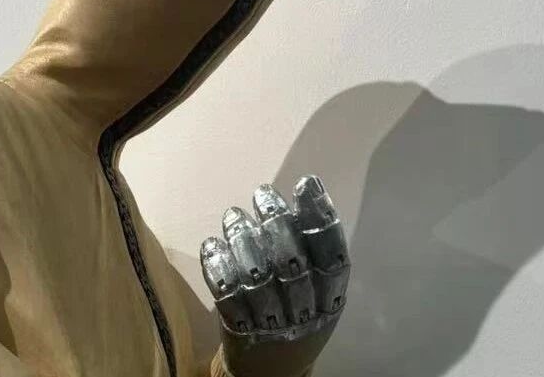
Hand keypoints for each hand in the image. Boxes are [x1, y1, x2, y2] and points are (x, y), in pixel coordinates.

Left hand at [199, 176, 349, 375]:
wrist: (271, 373)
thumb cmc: (296, 319)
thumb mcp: (317, 295)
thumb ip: (312, 255)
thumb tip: (302, 196)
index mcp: (330, 301)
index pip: (331, 256)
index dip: (319, 218)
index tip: (304, 184)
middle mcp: (305, 313)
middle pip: (292, 264)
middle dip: (276, 222)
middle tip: (262, 194)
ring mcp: (271, 324)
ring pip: (257, 276)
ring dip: (243, 239)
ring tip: (234, 215)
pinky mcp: (239, 331)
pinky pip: (226, 294)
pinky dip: (217, 265)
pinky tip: (212, 243)